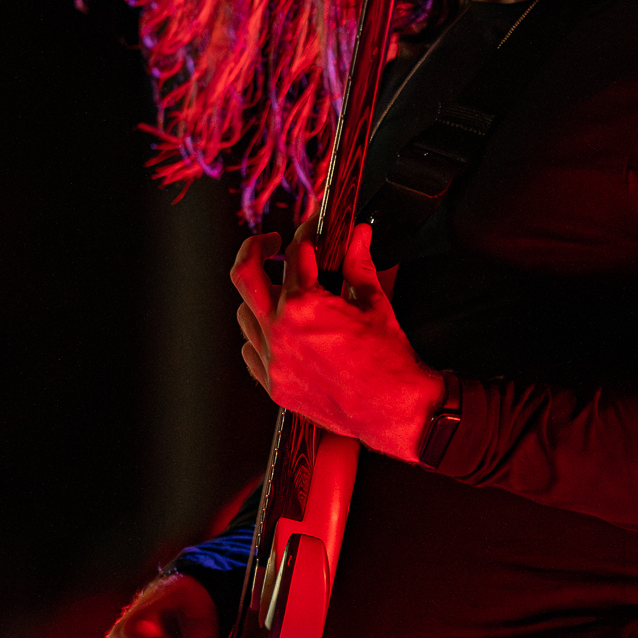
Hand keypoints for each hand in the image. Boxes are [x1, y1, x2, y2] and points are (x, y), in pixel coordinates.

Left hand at [232, 220, 444, 460]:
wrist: (393, 408)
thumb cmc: (387, 362)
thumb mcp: (374, 303)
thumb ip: (359, 264)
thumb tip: (358, 237)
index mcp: (306, 306)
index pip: (296, 253)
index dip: (307, 233)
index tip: (312, 229)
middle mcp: (281, 331)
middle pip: (245, 274)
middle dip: (255, 249)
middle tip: (270, 243)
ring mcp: (273, 361)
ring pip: (244, 314)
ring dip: (259, 297)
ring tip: (280, 291)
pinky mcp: (275, 385)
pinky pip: (250, 351)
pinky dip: (259, 336)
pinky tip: (277, 330)